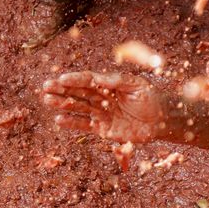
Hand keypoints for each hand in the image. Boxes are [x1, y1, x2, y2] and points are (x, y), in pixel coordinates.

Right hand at [41, 71, 165, 143]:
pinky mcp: (103, 129)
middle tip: (45, 87)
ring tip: (47, 100)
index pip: (87, 80)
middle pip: (78, 92)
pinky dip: (72, 123)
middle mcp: (101, 97)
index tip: (60, 78)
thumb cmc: (150, 98)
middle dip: (61, 90)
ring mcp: (101, 113)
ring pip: (78, 107)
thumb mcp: (136, 85)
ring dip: (62, 104)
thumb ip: (117, 81)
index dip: (74, 79)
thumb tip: (99, 78)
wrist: (163, 120)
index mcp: (108, 84)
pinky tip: (59, 120)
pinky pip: (84, 125)